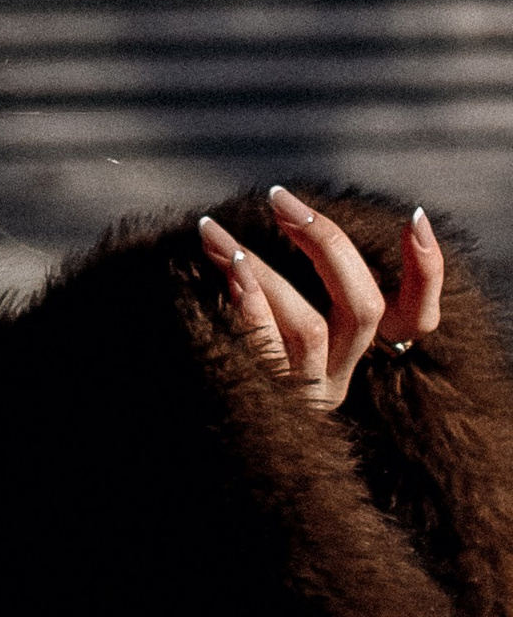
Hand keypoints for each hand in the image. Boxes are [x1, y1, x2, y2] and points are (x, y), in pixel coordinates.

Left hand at [197, 194, 444, 410]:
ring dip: (263, 269)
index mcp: (356, 348)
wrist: (190, 417)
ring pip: (310, 327)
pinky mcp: (270, 404)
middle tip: (278, 199)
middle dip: (326, 242)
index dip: (426, 271)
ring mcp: (307, 393)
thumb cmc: (228, 342)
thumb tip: (288, 211)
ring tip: (217, 234)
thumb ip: (296, 274)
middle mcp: (340, 374)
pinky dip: (248, 300)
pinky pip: (266, 347)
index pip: (419, 317)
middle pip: (365, 309)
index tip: (412, 217)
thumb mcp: (273, 304)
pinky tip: (224, 268)